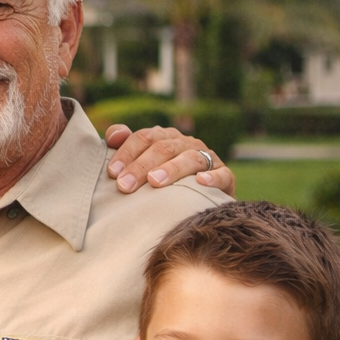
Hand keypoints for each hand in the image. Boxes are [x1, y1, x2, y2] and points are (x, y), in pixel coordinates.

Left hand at [103, 124, 233, 195]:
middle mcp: (187, 144)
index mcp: (165, 138)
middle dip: (142, 166)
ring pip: (191, 158)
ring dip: (172, 169)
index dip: (127, 153)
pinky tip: (201, 182)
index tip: (112, 172)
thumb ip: (126, 146)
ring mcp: (208, 159)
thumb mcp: (142, 165)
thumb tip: (113, 136)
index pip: (144, 138)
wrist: (198, 204)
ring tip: (155, 182)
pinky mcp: (226, 177)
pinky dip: (213, 178)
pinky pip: (223, 174)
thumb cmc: (162, 184)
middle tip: (125, 185)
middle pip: (164, 148)